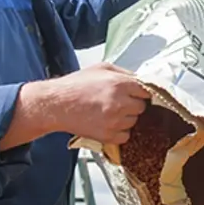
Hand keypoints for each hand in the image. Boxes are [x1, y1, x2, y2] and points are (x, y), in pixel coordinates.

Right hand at [0, 64, 150, 150]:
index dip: (141, 92)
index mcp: (120, 84)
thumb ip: (123, 72)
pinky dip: (119, 132)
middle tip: (118, 102)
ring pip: (134, 122)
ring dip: (126, 118)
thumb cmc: (75, 85)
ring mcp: (115, 121)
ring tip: (109, 112)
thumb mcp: (101, 68)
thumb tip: (140, 79)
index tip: (136, 94)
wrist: (56, 105)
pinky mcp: (108, 135)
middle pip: (142, 107)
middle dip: (133, 104)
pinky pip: (125, 136)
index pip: (147, 91)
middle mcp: (120, 103)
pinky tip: (108, 123)